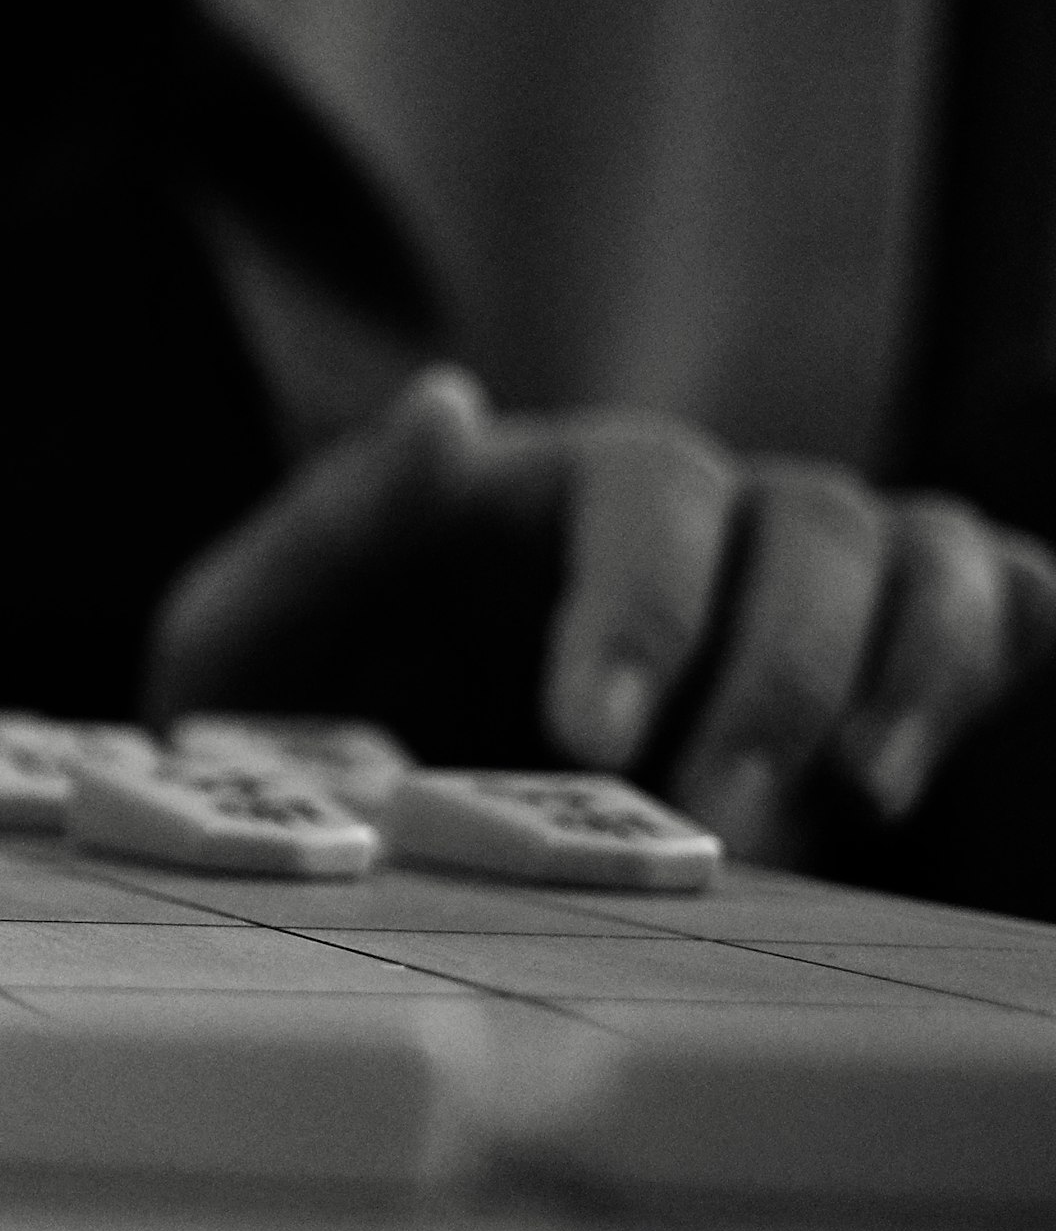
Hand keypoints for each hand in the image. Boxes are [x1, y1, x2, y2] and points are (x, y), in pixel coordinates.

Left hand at [149, 366, 1055, 859]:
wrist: (334, 827)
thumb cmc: (301, 718)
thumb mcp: (251, 633)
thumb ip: (332, 524)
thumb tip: (444, 403)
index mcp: (553, 489)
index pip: (649, 485)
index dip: (644, 595)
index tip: (588, 730)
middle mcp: (706, 518)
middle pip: (810, 520)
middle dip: (774, 670)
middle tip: (709, 816)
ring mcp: (811, 586)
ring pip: (926, 560)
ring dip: (903, 673)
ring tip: (843, 802)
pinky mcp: (898, 664)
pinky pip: (1012, 608)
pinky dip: (993, 665)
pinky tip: (914, 766)